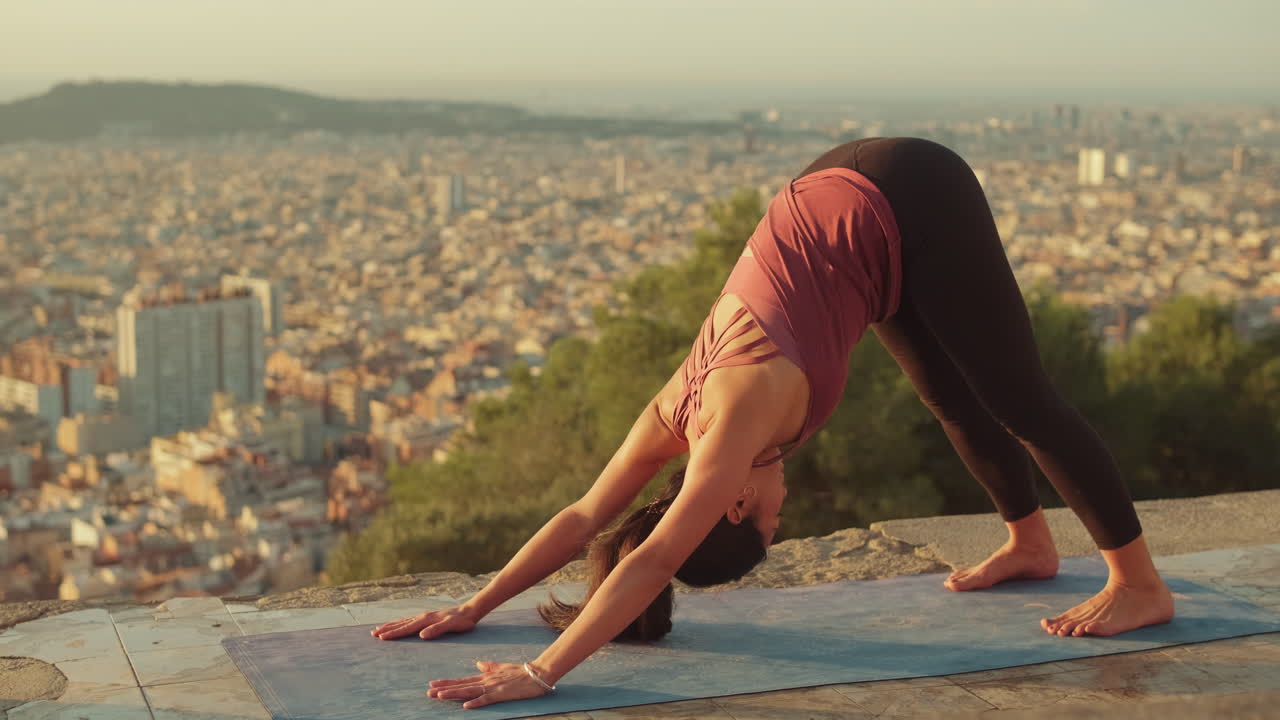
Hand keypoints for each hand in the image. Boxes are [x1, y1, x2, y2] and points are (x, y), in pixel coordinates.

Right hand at [370, 605, 477, 640]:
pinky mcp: (428, 618)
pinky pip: (409, 621)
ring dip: (391, 626)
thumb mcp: (451, 626)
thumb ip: (437, 630)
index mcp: (425, 620)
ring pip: (403, 621)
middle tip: (373, 634)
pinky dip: (400, 623)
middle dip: (387, 629)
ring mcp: (424, 616)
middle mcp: (422, 617)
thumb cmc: (461, 621)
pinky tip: (398, 625)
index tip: (380, 637)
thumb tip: (421, 635)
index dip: (393, 633)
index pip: (406, 628)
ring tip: (379, 629)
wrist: (469, 611)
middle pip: (401, 624)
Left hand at [428, 660, 551, 708]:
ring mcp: (493, 687)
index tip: (433, 683)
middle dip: (444, 689)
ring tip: (439, 696)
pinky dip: (476, 702)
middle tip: (429, 692)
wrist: (536, 673)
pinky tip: (466, 705)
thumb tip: (477, 664)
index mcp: (485, 676)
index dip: (447, 682)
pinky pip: (486, 699)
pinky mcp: (501, 694)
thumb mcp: (501, 667)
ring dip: (454, 694)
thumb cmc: (520, 672)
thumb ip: (488, 666)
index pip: (462, 680)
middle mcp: (486, 681)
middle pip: (461, 686)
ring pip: (469, 691)